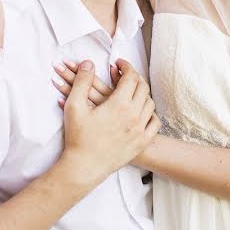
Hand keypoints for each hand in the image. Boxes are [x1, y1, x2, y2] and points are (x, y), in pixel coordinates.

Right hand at [59, 60, 160, 184]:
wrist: (84, 166)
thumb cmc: (78, 137)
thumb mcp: (74, 106)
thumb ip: (82, 81)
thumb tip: (88, 63)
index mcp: (119, 104)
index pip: (131, 77)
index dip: (126, 66)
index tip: (119, 63)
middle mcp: (134, 115)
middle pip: (143, 87)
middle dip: (134, 77)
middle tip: (125, 74)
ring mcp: (140, 130)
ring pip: (150, 103)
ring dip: (142, 93)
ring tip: (131, 91)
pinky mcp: (142, 142)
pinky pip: (154, 122)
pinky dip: (150, 113)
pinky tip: (141, 112)